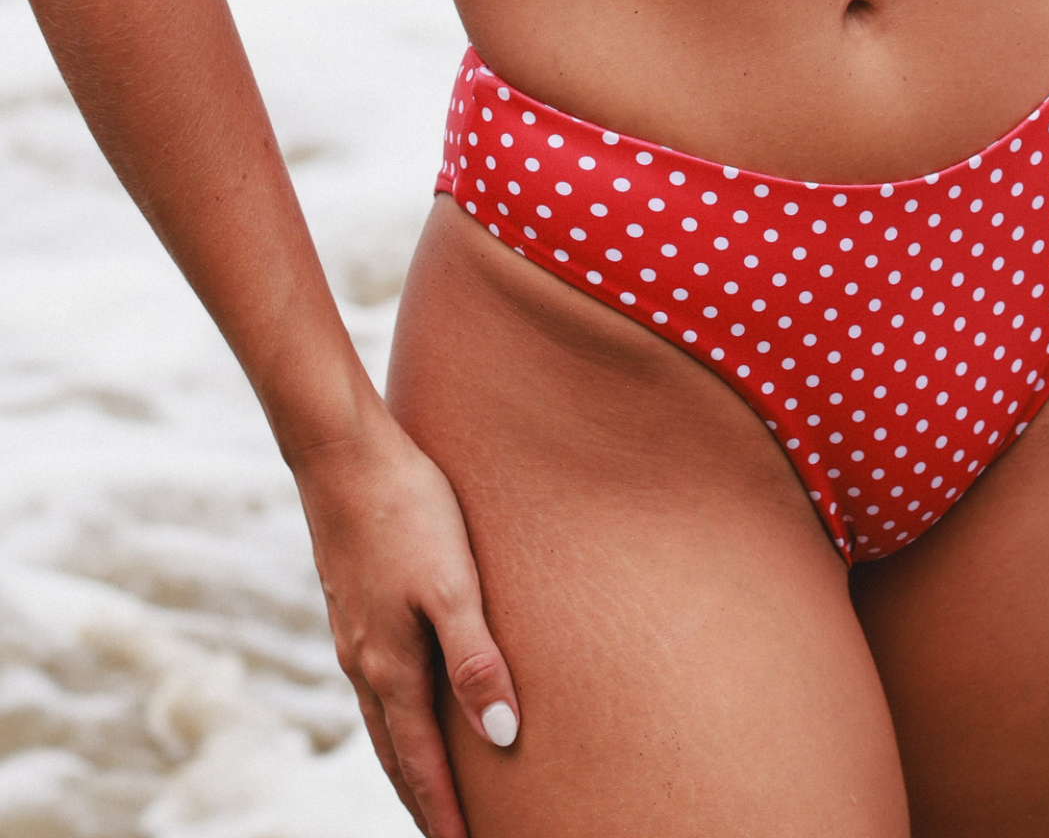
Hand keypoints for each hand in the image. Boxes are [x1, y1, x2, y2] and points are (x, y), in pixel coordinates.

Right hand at [292, 411, 519, 837]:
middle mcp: (364, 661)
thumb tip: (500, 737)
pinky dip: (391, 717)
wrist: (343, 452)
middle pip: (395, 754)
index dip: (444, 814)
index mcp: (391, 665)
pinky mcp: (352, 603)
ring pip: (380, 720)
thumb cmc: (407, 509)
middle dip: (421, 801)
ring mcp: (352, 633)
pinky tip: (402, 703)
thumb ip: (476, 659)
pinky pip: (373, 683)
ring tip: (426, 790)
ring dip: (404, 762)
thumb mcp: (452, 583)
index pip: (422, 763)